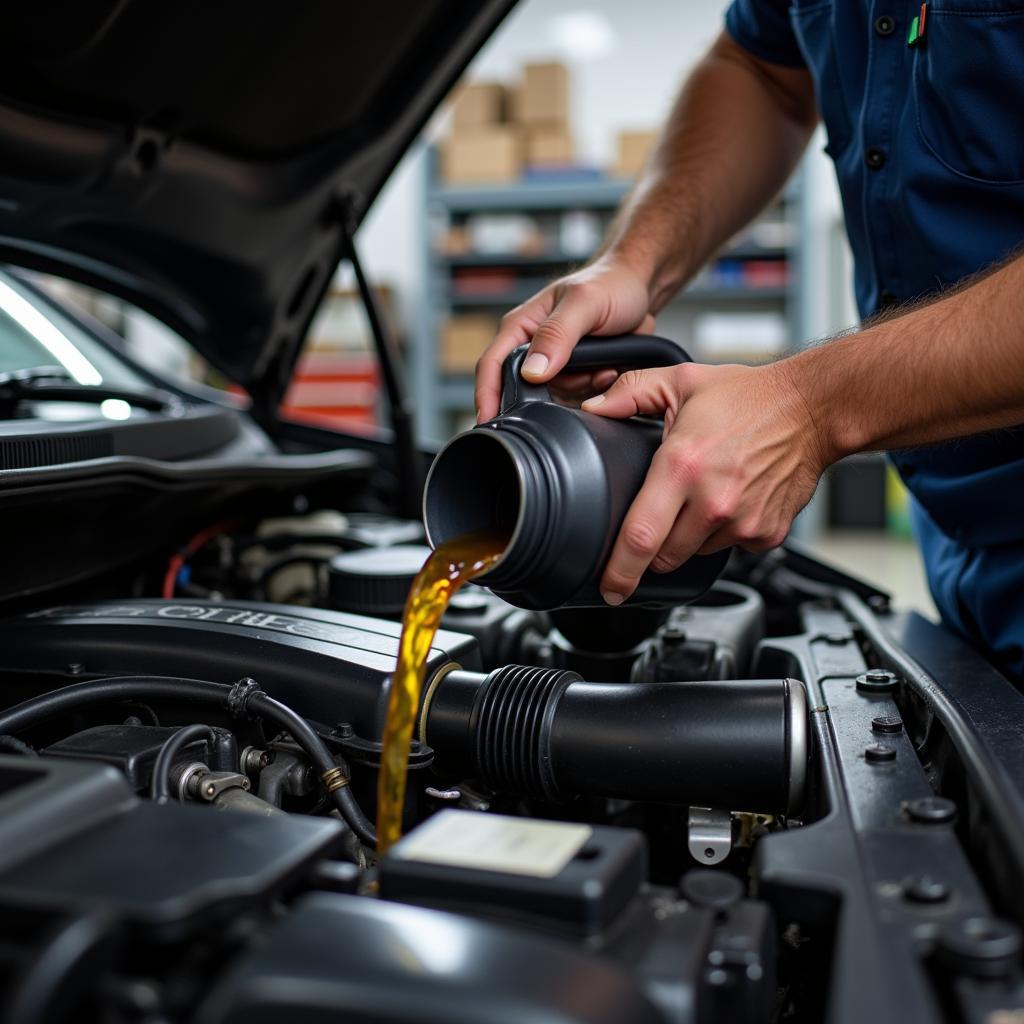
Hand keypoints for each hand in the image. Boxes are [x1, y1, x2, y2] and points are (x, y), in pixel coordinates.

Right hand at [474, 255, 655, 421]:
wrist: (638, 288)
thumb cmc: (609, 284)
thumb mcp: (584, 303)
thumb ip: (557, 335)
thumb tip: (532, 371)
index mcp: (521, 326)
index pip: (492, 365)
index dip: (486, 396)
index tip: (489, 422)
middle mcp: (532, 348)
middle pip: (523, 390)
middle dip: (552, 394)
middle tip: (583, 378)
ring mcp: (553, 364)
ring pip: (554, 398)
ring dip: (581, 388)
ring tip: (602, 366)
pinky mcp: (574, 375)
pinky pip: (577, 398)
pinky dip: (594, 390)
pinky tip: (607, 370)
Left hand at [581, 360, 829, 604]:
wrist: (814, 409)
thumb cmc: (750, 397)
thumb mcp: (681, 382)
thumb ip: (629, 392)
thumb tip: (594, 407)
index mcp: (682, 466)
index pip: (640, 537)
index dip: (618, 571)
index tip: (607, 587)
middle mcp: (712, 501)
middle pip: (663, 557)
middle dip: (652, 548)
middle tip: (665, 512)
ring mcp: (742, 523)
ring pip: (695, 554)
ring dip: (690, 536)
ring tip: (705, 493)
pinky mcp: (766, 535)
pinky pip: (729, 549)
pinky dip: (723, 533)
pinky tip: (732, 499)